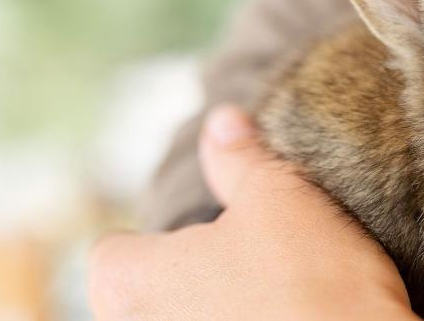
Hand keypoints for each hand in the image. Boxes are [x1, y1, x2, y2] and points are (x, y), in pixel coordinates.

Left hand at [88, 105, 420, 320]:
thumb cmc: (310, 281)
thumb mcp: (280, 197)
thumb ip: (240, 158)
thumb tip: (222, 122)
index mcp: (133, 283)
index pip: (113, 254)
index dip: (152, 238)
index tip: (198, 233)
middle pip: (146, 294)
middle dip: (186, 275)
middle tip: (241, 259)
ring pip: (184, 320)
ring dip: (216, 307)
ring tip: (270, 294)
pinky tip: (286, 319)